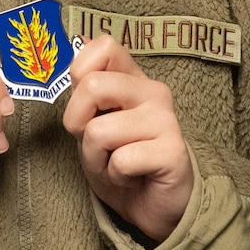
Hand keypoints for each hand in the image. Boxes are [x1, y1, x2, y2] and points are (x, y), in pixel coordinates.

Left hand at [62, 36, 193, 242]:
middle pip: (92, 86)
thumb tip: (79, 44)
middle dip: (78, 124)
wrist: (154, 205)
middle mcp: (152, 92)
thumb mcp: (93, 123)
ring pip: (99, 131)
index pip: (104, 46)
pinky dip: (115, 175)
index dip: (79, 74)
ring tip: (116, 165)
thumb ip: (86, 89)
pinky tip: (132, 177)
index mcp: (132, 79)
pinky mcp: (172, 151)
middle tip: (95, 144)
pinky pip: (120, 160)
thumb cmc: (122, 161)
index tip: (85, 105)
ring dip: (96, 159)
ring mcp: (165, 120)